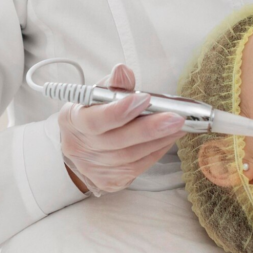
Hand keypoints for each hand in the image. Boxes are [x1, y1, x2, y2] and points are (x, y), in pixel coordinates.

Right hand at [57, 63, 186, 195]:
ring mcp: (93, 168)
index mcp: (72, 120)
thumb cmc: (94, 112)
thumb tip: (123, 71)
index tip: (145, 98)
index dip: (120, 111)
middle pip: (117, 142)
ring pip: (131, 157)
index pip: (95, 120)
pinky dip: (157, 151)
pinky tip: (170, 138)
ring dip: (159, 140)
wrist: (82, 145)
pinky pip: (138, 167)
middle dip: (149, 129)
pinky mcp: (109, 181)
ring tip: (179, 125)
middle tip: (176, 117)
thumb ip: (114, 83)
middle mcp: (79, 148)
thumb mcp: (98, 94)